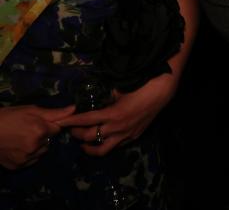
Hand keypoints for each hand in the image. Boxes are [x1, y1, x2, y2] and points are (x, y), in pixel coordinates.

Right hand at [0, 104, 74, 169]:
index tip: (38, 123)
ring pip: (41, 151)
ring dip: (37, 146)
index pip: (57, 129)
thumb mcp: (30, 110)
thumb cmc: (7, 117)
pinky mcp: (18, 166)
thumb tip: (73, 109)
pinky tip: (17, 148)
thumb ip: (53, 113)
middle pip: (49, 141)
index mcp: (40, 130)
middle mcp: (35, 146)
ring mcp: (26, 158)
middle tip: (27, 130)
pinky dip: (28, 155)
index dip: (48, 125)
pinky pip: (31, 160)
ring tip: (21, 139)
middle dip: (42, 135)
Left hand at [57, 73, 177, 155]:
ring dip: (89, 147)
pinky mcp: (133, 137)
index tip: (59, 122)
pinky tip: (103, 140)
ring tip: (83, 143)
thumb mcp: (119, 90)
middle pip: (89, 137)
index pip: (85, 120)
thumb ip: (105, 97)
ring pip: (101, 150)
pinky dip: (105, 144)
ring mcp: (125, 135)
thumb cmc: (140, 87)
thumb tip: (94, 98)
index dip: (71, 121)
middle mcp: (117, 128)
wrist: (161, 93)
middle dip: (76, 134)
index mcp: (112, 114)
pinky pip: (115, 146)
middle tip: (71, 129)